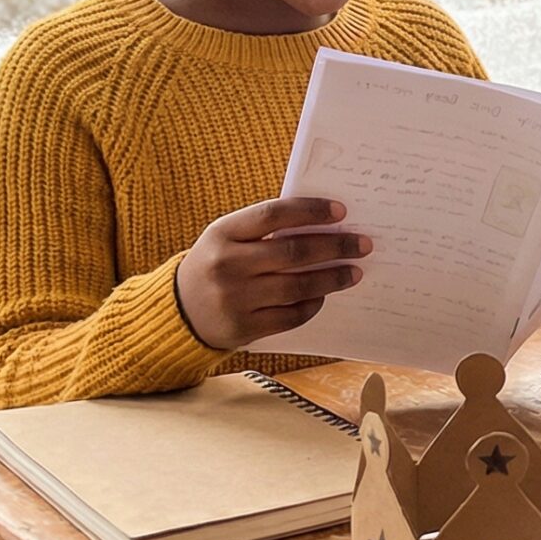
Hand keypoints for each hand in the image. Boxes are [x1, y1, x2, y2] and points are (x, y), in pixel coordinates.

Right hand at [173, 198, 370, 350]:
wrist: (178, 312)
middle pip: (292, 252)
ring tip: (353, 271)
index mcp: (222, 233)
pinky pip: (291, 316)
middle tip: (362, 244)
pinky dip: (312, 305)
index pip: (273, 214)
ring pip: (297, 286)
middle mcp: (227, 265)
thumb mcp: (226, 239)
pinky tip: (325, 295)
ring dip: (332, 278)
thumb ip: (264, 230)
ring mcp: (234, 299)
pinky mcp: (244, 328)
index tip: (341, 212)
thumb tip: (323, 224)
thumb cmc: (215, 265)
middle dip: (334, 246)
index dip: (310, 211)